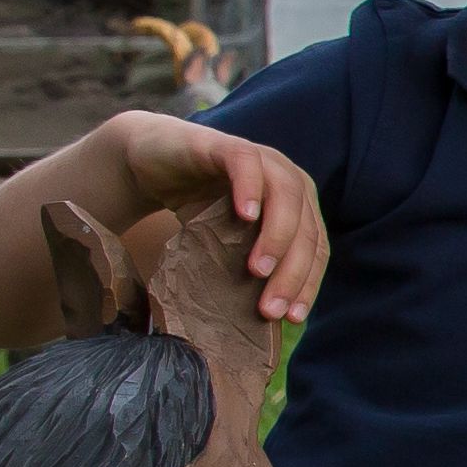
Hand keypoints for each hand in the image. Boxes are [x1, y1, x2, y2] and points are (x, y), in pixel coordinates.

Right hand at [110, 110, 328, 324]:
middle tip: (270, 308)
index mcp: (298, 205)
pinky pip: (245, 164)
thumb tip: (267, 320)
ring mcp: (260, 159)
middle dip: (292, 272)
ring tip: (258, 271)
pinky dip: (249, 189)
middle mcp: (287, 179)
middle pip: (305, 228)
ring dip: (276, 236)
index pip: (315, 248)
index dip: (308, 283)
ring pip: (285, 196)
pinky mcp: (226, 146)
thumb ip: (250, 266)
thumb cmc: (196, 208)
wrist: (151, 163)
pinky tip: (245, 216)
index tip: (293, 318)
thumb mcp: (229, 243)